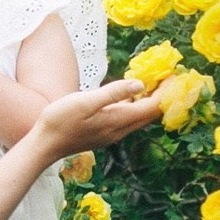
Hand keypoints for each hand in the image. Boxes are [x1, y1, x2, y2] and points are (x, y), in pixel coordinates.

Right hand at [27, 80, 159, 163]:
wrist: (44, 144)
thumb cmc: (60, 120)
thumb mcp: (85, 101)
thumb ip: (113, 93)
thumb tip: (140, 84)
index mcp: (118, 120)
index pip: (152, 106)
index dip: (166, 92)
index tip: (175, 75)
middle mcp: (120, 130)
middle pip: (150, 113)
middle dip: (163, 96)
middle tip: (170, 76)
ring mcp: (113, 133)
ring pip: (140, 117)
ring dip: (150, 101)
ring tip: (155, 82)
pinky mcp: (105, 133)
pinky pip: (129, 119)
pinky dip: (136, 105)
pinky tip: (131, 95)